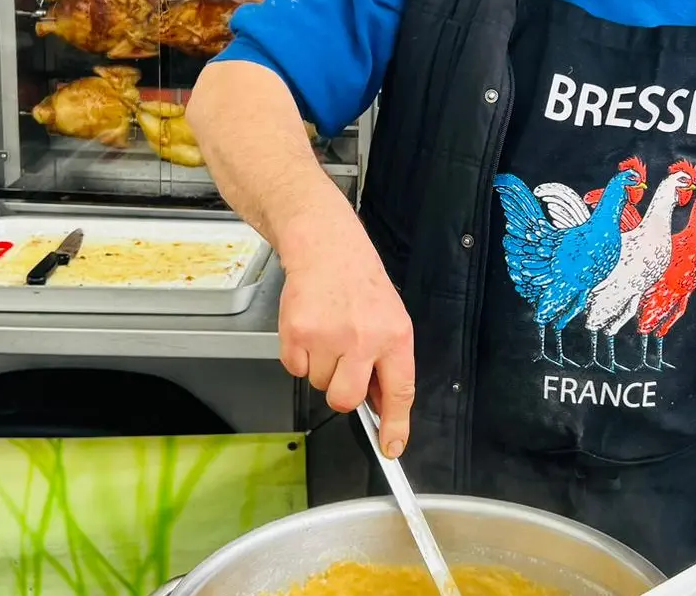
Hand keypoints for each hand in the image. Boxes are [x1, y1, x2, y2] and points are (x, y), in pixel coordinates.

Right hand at [276, 213, 414, 459]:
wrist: (326, 248)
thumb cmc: (360, 283)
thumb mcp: (391, 319)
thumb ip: (388, 362)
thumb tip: (382, 407)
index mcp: (395, 336)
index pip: (400, 392)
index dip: (395, 426)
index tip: (391, 448)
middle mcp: (363, 339)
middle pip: (347, 400)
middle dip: (342, 392)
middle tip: (343, 365)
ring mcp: (328, 337)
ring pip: (320, 384)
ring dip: (321, 367)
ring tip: (329, 333)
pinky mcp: (297, 334)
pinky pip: (295, 369)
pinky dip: (300, 356)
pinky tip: (311, 330)